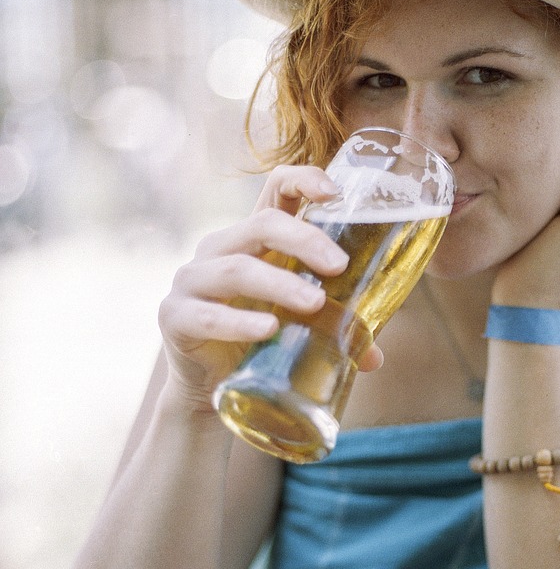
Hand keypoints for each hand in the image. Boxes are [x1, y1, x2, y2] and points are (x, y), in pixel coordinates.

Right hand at [157, 165, 383, 410]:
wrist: (205, 387)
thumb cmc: (255, 342)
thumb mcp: (296, 326)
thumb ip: (334, 330)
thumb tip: (374, 355)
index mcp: (254, 241)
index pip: (275, 190)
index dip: (302, 180)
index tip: (334, 193)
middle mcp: (220, 250)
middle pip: (261, 224)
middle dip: (304, 240)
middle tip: (338, 266)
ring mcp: (193, 281)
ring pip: (237, 268)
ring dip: (280, 284)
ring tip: (315, 304)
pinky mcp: (176, 317)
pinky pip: (208, 315)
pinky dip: (241, 323)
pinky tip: (268, 330)